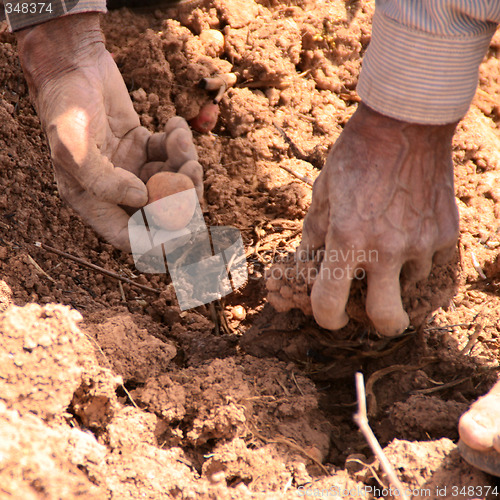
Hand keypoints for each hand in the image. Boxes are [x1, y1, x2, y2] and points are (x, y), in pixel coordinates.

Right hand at [16, 13, 202, 251]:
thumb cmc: (66, 106)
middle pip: (159, 213)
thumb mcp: (75, 147)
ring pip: (171, 183)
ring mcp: (132, 169)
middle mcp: (115, 190)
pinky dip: (179, 143)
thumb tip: (142, 200)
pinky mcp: (145, 148)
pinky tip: (175, 125)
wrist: (72, 64)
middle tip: (193, 173)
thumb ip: (104, 182)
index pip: (130, 237)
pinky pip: (171, 156)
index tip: (184, 231)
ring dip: (185, 164)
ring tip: (181, 139)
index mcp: (92, 200)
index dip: (158, 242)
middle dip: (182, 197)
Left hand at [299, 103, 458, 335]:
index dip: (326, 317)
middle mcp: (385, 248)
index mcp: (347, 238)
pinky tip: (409, 233)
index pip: (330, 302)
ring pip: (410, 287)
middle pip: (386, 320)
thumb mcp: (324, 192)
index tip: (330, 314)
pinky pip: (432, 263)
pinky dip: (418, 258)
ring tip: (389, 247)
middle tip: (372, 314)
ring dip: (397, 279)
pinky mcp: (446, 233)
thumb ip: (315, 235)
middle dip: (377, 325)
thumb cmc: (356, 156)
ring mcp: (420, 243)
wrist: (406, 124)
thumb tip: (307, 265)